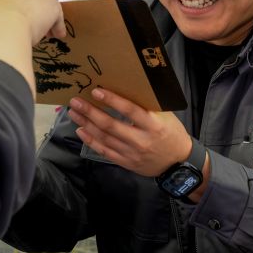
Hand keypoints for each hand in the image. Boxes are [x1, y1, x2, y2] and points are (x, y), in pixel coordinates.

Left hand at [67, 88, 191, 177]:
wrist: (178, 163)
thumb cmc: (172, 133)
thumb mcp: (166, 116)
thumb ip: (148, 106)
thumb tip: (126, 89)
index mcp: (153, 125)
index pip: (130, 111)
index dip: (112, 101)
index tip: (96, 91)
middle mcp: (141, 140)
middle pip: (111, 125)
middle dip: (90, 112)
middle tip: (76, 101)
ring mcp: (132, 153)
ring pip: (104, 138)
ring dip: (87, 124)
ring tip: (74, 112)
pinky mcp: (126, 163)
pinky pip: (105, 151)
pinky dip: (91, 141)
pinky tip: (81, 130)